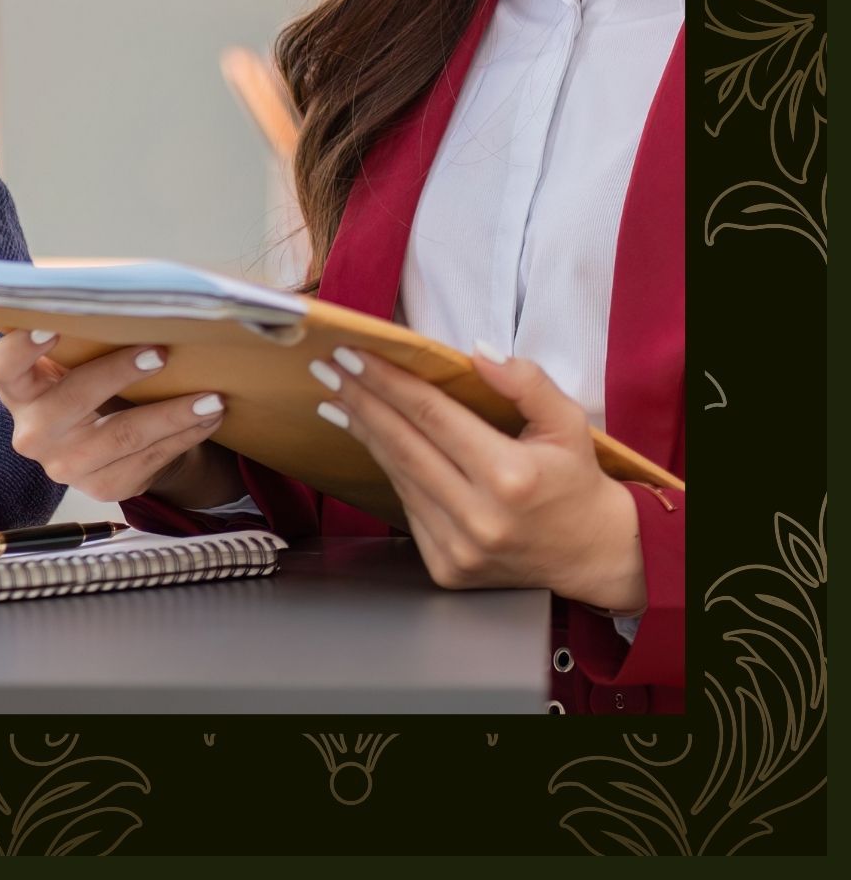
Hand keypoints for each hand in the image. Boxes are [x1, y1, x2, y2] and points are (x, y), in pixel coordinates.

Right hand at [0, 329, 230, 503]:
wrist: (103, 440)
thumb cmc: (87, 379)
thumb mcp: (72, 357)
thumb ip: (81, 332)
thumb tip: (124, 292)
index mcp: (18, 388)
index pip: (5, 365)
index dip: (22, 346)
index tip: (52, 324)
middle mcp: (33, 431)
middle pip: (74, 399)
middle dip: (120, 372)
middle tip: (161, 352)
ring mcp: (66, 465)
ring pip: (123, 434)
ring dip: (172, 413)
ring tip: (209, 396)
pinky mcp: (102, 487)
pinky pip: (149, 459)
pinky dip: (184, 436)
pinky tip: (207, 417)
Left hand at [313, 343, 646, 613]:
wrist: (592, 555)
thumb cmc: (576, 481)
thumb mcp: (568, 422)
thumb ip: (526, 382)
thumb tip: (477, 353)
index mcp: (510, 477)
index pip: (431, 416)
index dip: (387, 382)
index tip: (352, 354)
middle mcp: (480, 517)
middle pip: (402, 444)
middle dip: (359, 400)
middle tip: (326, 368)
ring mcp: (460, 547)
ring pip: (398, 475)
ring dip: (364, 432)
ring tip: (337, 399)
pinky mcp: (447, 567)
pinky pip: (407, 506)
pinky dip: (389, 469)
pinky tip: (372, 441)